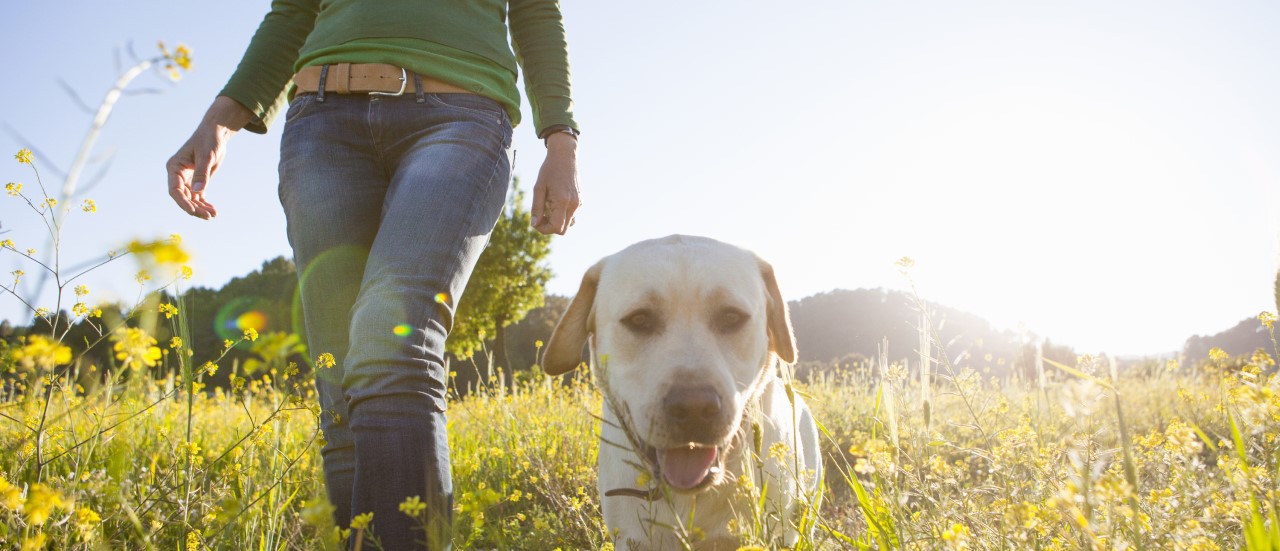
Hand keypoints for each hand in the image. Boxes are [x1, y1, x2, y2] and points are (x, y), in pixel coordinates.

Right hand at [166, 96, 252, 219]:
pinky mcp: (197, 181)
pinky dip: (205, 204)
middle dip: (194, 208)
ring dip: (200, 208)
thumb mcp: (206, 156)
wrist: (216, 134)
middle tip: (208, 216)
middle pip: (183, 197)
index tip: (192, 211)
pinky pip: (198, 196)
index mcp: (174, 167)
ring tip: (213, 215)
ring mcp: (187, 179)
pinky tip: (213, 211)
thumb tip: (198, 192)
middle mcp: (178, 175)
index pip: (175, 189)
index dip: (182, 202)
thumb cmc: (209, 140)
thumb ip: (202, 173)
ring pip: (191, 199)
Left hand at [530, 132, 579, 234]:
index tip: (536, 221)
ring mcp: (578, 203)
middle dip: (549, 227)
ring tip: (547, 207)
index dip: (544, 229)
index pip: (555, 228)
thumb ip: (536, 207)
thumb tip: (534, 225)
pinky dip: (561, 214)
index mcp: (562, 202)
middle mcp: (573, 205)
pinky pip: (571, 215)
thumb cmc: (549, 170)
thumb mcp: (538, 188)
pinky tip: (554, 201)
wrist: (565, 156)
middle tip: (540, 216)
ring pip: (567, 224)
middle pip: (562, 230)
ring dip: (556, 221)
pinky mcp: (580, 201)